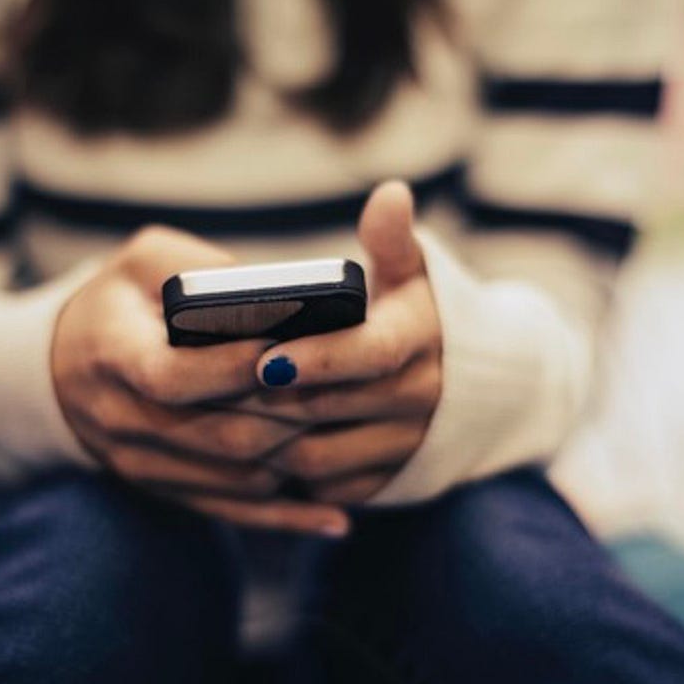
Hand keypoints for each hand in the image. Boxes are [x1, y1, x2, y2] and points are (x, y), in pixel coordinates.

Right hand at [53, 225, 351, 535]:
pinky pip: (230, 513)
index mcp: (112, 355)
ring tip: (348, 439)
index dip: (233, 369)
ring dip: (295, 462)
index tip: (288, 350)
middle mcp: (122, 419)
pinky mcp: (164, 490)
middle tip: (346, 395)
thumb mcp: (143, 262)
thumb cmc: (118, 302)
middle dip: (288, 417)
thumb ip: (202, 270)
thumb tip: (282, 298)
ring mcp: (142, 464)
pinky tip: (334, 517)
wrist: (59, 367)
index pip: (173, 377)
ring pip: (234, 479)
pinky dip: (285, 518)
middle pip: (219, 435)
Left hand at [226, 181, 441, 503]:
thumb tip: (390, 195)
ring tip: (220, 417)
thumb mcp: (413, 273)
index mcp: (421, 339)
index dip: (316, 357)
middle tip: (209, 389)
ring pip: (318, 457)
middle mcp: (422, 397)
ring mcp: (404, 445)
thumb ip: (393, 239)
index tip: (266, 356)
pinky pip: (326, 488)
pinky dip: (285, 475)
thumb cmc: (417, 314)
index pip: (368, 352)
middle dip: (268, 401)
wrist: (474, 385)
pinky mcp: (387, 482)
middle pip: (330, 408)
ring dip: (266, 441)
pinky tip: (247, 449)